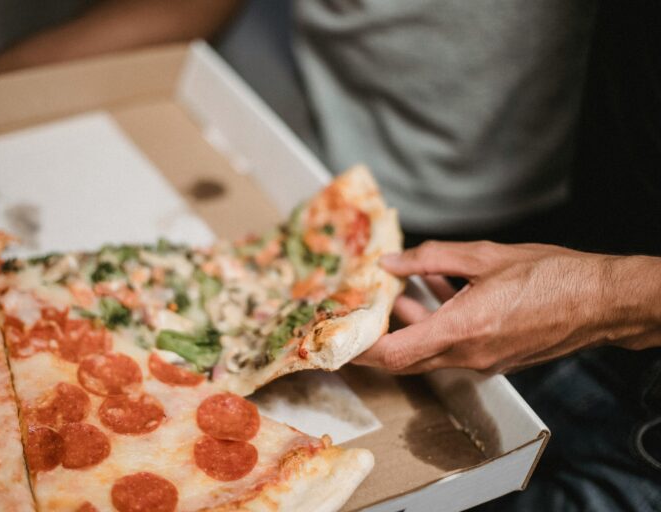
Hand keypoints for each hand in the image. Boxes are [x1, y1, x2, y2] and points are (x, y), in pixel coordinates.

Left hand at [355, 241, 656, 374]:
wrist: (603, 302)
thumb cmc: (554, 277)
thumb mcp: (485, 256)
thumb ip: (431, 258)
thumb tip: (392, 262)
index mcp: (463, 329)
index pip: (395, 354)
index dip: (362, 351)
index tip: (339, 341)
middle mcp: (469, 353)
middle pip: (406, 358)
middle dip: (378, 338)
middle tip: (359, 314)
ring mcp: (483, 359)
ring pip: (429, 350)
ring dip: (408, 325)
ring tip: (397, 292)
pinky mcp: (496, 356)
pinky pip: (453, 344)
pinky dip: (437, 322)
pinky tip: (436, 288)